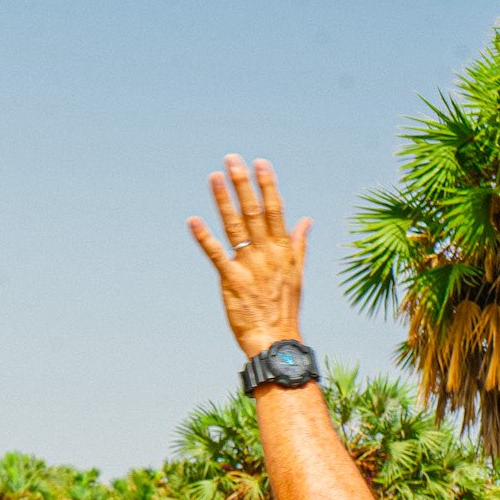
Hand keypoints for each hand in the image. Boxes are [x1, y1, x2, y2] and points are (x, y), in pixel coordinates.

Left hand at [188, 155, 310, 356]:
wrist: (276, 339)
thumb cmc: (284, 308)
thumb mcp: (297, 273)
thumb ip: (298, 244)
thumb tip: (306, 220)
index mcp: (282, 250)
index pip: (276, 210)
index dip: (267, 186)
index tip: (260, 163)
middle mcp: (267, 253)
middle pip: (254, 211)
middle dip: (243, 184)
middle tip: (232, 159)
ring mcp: (249, 265)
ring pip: (235, 226)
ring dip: (223, 201)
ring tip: (214, 177)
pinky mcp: (232, 280)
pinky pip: (217, 254)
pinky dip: (204, 237)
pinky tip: (193, 220)